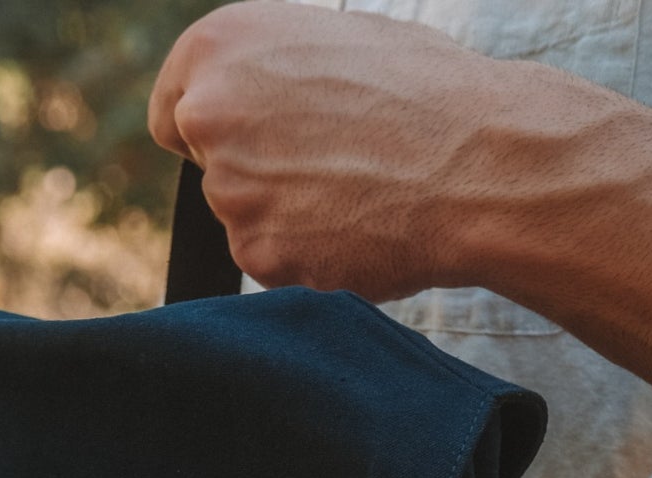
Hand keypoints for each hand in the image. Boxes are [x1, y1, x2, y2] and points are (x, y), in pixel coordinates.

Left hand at [148, 1, 507, 299]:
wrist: (478, 162)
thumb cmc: (423, 92)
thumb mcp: (332, 42)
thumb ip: (269, 75)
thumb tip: (250, 102)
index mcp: (219, 47)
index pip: (173, 114)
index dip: (210, 134)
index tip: (244, 145)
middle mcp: (211, 115)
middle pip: (212, 172)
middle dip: (258, 174)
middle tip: (332, 164)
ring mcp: (230, 192)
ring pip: (246, 218)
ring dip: (288, 215)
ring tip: (358, 190)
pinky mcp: (258, 254)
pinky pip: (273, 262)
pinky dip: (308, 255)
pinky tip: (358, 227)